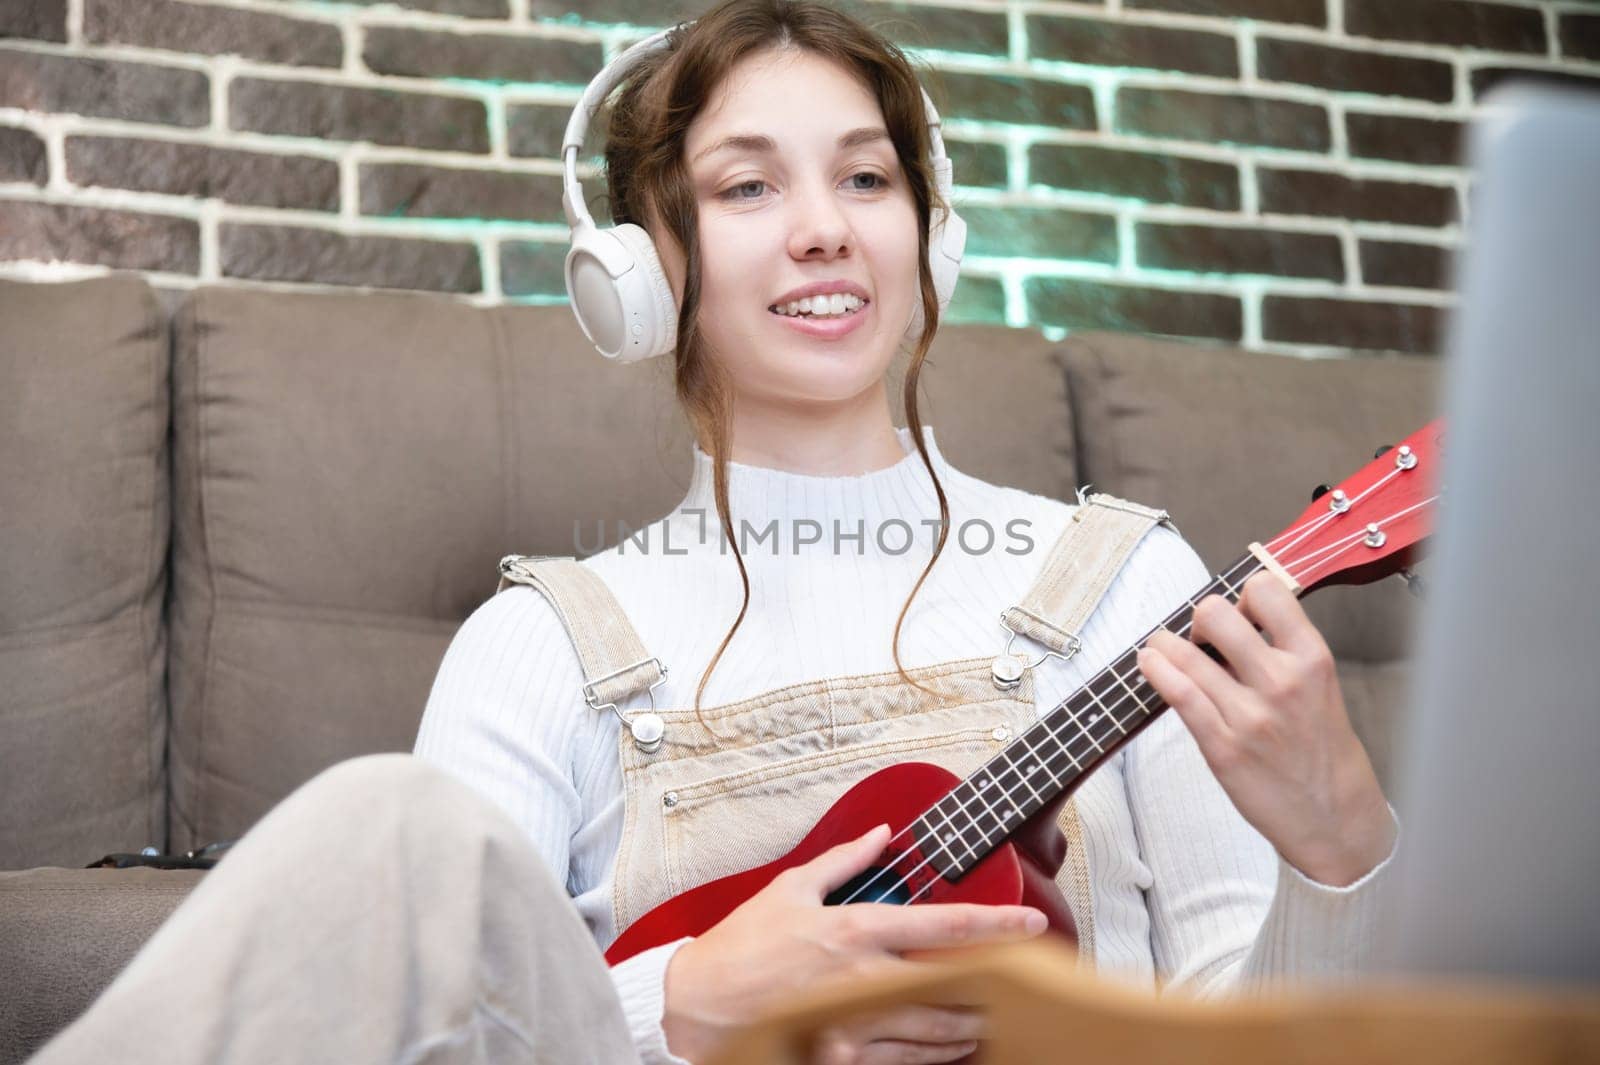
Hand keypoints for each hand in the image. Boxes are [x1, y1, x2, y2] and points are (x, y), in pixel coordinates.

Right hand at [661, 824, 1046, 1063]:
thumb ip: (845, 861)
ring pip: (936, 1029)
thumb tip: (882, 835)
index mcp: (855, 929)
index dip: (995, 923)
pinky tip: (954, 1046)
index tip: (1030, 920)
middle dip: (998, 985)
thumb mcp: (791, 888)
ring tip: (995, 1016)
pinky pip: (905, 1061)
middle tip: (1026, 980)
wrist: (702, 1003)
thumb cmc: (743, 945)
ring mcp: (855, 1022)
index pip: (943, 926)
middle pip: (953, 984)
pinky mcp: (843, 1055)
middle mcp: (863, 977)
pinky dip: (937, 1055)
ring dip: (972, 1023)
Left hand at [1136, 572, 1395, 886]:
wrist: (1334, 817)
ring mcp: (1251, 715)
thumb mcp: (1317, 685)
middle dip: (1200, 619)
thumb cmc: (1320, 747)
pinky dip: (1156, 671)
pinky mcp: (1223, 746)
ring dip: (1164, 645)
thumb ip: (1276, 650)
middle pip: (1215, 613)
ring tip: (1159, 648)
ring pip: (1186, 653)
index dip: (1242, 596)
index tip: (1237, 614)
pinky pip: (1179, 695)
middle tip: (1200, 638)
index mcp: (1311, 658)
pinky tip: (1149, 663)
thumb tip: (1228, 617)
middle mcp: (1282, 680)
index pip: (1265, 590)